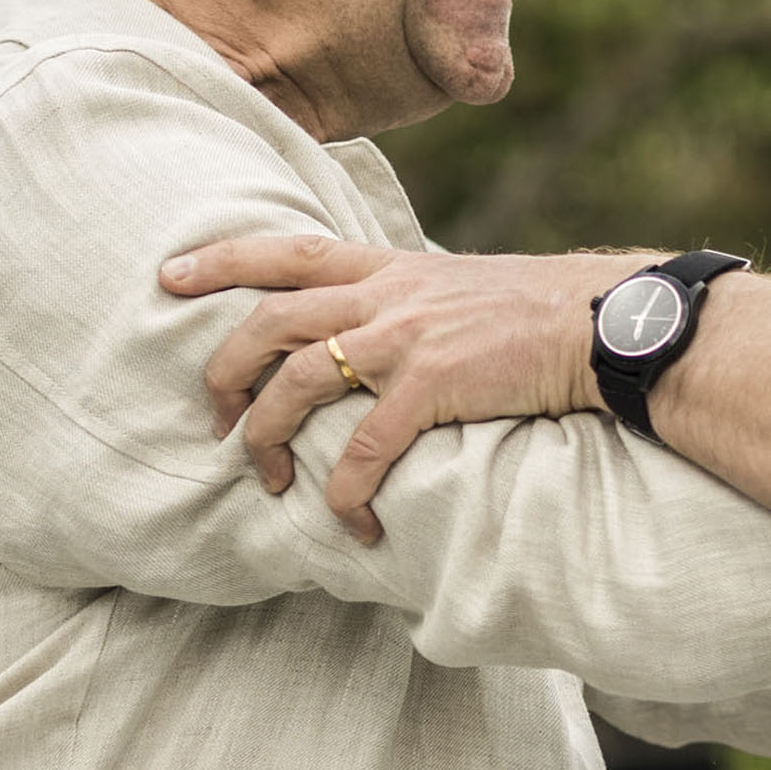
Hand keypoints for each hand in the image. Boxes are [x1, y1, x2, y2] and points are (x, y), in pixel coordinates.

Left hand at [158, 235, 652, 533]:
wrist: (602, 324)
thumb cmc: (538, 312)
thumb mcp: (457, 286)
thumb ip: (404, 301)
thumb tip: (369, 335)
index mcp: (388, 267)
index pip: (286, 250)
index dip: (220, 259)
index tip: (168, 275)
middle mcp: (386, 295)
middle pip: (268, 321)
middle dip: (224, 371)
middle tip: (214, 420)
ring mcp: (406, 338)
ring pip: (298, 380)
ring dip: (269, 435)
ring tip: (269, 477)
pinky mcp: (434, 386)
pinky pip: (364, 447)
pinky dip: (344, 490)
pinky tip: (348, 519)